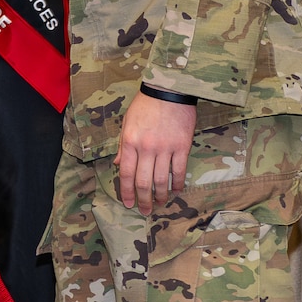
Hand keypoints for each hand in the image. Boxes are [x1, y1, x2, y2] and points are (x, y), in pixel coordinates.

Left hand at [115, 92, 197, 212]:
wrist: (169, 89)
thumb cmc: (145, 105)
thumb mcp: (127, 123)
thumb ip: (123, 145)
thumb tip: (119, 165)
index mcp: (130, 141)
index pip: (127, 174)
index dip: (127, 192)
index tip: (128, 203)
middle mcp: (146, 148)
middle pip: (143, 182)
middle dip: (143, 200)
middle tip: (144, 211)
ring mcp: (165, 148)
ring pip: (161, 180)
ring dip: (160, 196)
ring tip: (159, 204)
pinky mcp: (182, 146)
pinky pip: (178, 170)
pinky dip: (177, 183)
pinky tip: (176, 190)